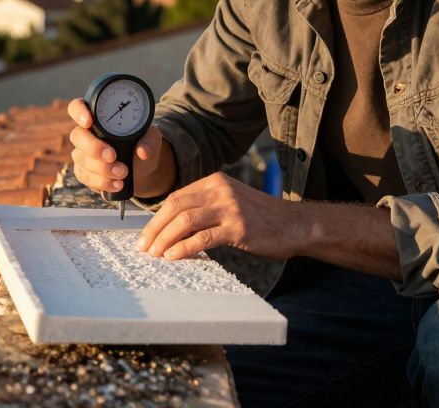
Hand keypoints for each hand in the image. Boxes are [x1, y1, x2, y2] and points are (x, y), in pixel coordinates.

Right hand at [66, 97, 166, 194]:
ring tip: (123, 172)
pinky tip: (117, 184)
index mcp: (98, 117)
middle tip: (112, 156)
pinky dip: (102, 182)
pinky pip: (85, 177)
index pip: (77, 107)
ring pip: (81, 159)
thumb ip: (150, 141)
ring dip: (102, 168)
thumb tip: (142, 150)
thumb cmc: (142, 145)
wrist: (141, 169)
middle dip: (94, 148)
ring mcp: (82, 153)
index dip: (79, 111)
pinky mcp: (84, 171)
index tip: (88, 121)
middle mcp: (86, 133)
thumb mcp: (152, 139)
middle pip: (77, 136)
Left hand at [135, 171, 298, 260]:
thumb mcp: (231, 202)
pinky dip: (184, 248)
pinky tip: (174, 257)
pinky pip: (203, 237)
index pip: (177, 197)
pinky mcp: (238, 227)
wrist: (295, 224)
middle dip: (155, 228)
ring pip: (185, 221)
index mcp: (215, 181)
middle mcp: (220, 190)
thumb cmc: (262, 218)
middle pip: (176, 206)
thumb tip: (175, 226)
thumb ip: (206, 207)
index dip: (157, 217)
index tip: (147, 235)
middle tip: (143, 247)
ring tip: (155, 254)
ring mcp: (229, 207)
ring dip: (165, 239)